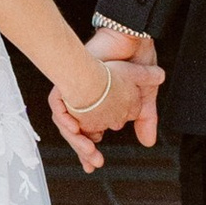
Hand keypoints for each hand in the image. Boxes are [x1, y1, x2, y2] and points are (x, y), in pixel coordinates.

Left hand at [47, 34, 161, 170]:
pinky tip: (73, 127)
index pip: (89, 136)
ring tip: (88, 150)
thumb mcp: (145, 98)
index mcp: (100, 108)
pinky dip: (63, 117)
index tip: (95, 163)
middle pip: (76, 133)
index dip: (89, 151)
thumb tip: (148, 143)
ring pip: (66, 123)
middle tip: (94, 163)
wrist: (130, 40)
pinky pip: (57, 104)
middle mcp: (85, 103)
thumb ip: (145, 120)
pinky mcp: (69, 81)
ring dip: (75, 139)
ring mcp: (76, 93)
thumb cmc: (136, 64)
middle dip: (83, 150)